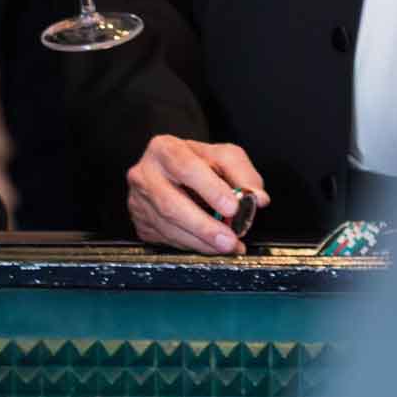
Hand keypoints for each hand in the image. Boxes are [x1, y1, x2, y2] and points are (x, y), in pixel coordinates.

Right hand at [126, 136, 269, 253]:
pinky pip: (166, 240)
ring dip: (201, 241)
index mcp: (165, 149)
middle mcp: (145, 174)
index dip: (209, 188)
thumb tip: (257, 198)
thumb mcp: (224, 157)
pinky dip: (192, 246)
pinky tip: (210, 246)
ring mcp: (139, 200)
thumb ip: (243, 174)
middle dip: (204, 226)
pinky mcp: (141, 223)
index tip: (232, 207)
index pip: (185, 167)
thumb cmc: (198, 162)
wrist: (172, 171)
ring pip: (168, 227)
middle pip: (170, 204)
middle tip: (230, 239)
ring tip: (227, 246)